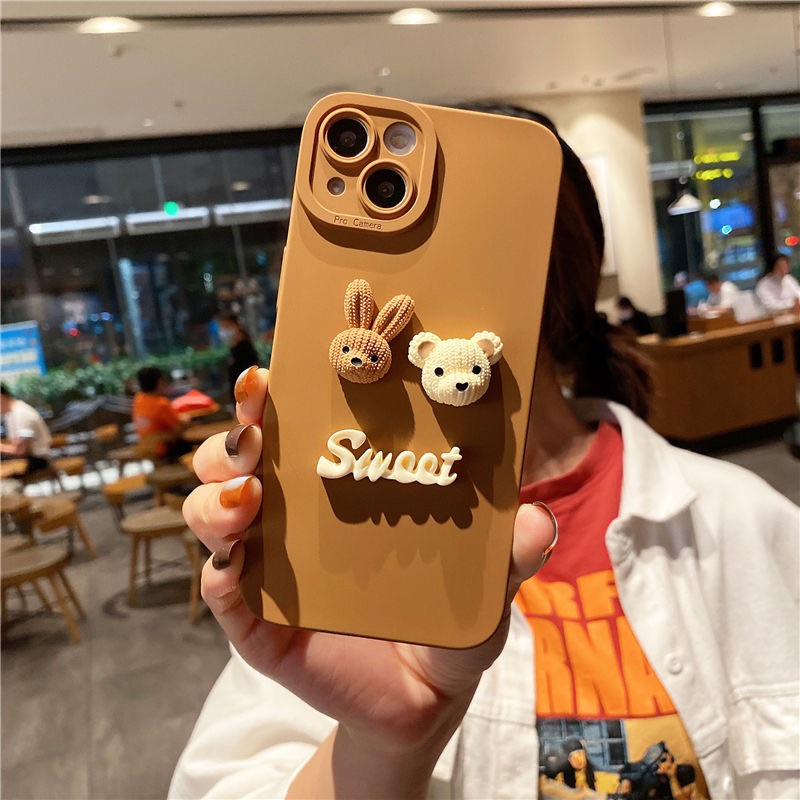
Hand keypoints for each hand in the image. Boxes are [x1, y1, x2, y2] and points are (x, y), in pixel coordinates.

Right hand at [183, 365, 555, 796]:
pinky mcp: (257, 622)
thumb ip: (507, 551)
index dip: (271, 397)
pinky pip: (220, 594)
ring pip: (212, 514)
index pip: (291, 426)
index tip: (270, 377)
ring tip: (250, 497)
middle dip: (234, 438)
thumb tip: (536, 518)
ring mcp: (269, 566)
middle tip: (256, 434)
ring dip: (217, 499)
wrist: (426, 697)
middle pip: (235, 460)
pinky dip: (217, 578)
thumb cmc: (449, 617)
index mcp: (337, 486)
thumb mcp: (484, 579)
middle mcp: (293, 515)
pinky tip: (234, 569)